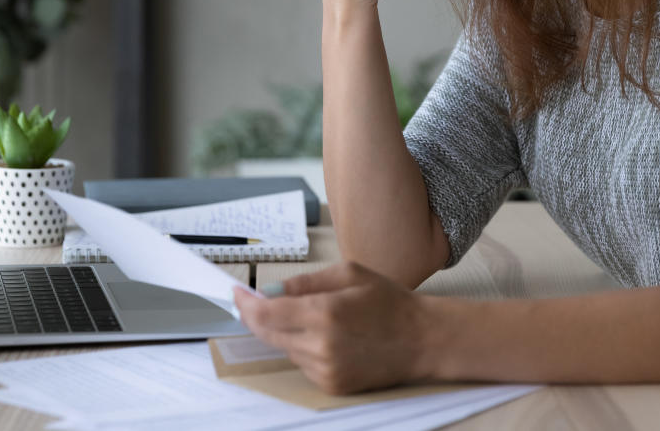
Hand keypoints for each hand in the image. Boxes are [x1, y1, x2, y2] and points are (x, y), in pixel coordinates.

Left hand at [233, 261, 435, 394]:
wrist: (423, 340)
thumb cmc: (390, 301)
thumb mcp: (350, 274)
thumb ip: (305, 282)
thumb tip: (269, 290)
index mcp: (326, 313)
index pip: (266, 314)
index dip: (246, 304)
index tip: (237, 293)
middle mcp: (321, 346)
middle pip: (268, 334)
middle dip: (258, 316)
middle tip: (256, 300)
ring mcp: (325, 370)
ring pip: (284, 348)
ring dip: (286, 332)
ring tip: (316, 317)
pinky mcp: (331, 385)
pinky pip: (301, 363)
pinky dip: (304, 348)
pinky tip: (328, 338)